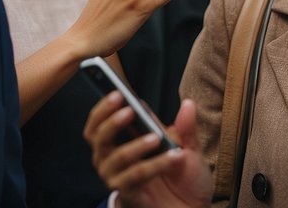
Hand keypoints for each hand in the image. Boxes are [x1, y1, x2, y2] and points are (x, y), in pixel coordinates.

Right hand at [85, 93, 212, 207]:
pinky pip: (135, 177)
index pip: (101, 121)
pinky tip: (171, 159)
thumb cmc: (183, 177)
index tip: (117, 92)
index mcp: (124, 139)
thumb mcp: (189, 148)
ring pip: (116, 157)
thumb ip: (187, 128)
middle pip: (98, 137)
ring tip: (156, 138)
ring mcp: (118, 177)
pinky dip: (154, 166)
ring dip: (137, 145)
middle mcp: (114, 157)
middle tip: (129, 110)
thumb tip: (188, 104)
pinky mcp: (128, 195)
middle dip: (112, 121)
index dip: (104, 107)